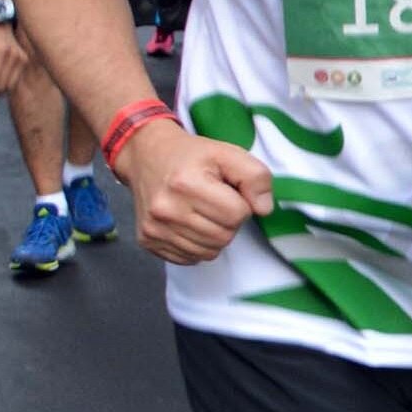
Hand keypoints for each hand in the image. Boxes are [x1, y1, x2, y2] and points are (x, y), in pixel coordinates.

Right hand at [124, 124, 275, 263]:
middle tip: (217, 203)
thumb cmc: (191, 156)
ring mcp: (154, 228)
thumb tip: (263, 209)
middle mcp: (166, 209)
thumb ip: (256, 177)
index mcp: (186, 184)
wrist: (147, 157)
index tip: (230, 192)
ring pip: (209, 252)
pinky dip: (197, 245)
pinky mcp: (148, 241)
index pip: (237, 214)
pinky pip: (189, 258)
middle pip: (223, 236)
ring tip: (204, 212)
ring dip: (215, 235)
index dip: (242, 204)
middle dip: (229, 221)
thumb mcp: (229, 153)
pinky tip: (190, 224)